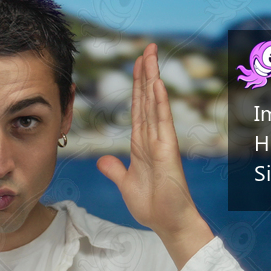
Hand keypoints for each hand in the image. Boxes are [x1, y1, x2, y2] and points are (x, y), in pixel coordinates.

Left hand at [95, 44, 212, 269]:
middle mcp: (153, 138)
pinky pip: (163, 122)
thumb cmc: (152, 205)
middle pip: (147, 99)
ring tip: (151, 55)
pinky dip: (160, 103)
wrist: (168, 222)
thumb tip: (103, 160)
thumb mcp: (125, 183)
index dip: (137, 85)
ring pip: (155, 104)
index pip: (138, 108)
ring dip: (152, 79)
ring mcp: (162, 142)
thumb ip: (114, 169)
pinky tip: (158, 85)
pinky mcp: (168, 151)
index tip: (137, 64)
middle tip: (147, 47)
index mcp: (142, 144)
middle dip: (146, 73)